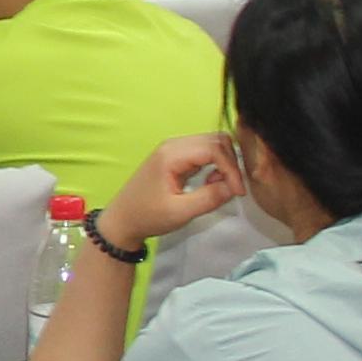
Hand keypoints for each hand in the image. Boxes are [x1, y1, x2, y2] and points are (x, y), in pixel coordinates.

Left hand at [99, 133, 243, 243]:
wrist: (122, 220)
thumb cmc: (147, 216)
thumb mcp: (180, 212)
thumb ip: (209, 198)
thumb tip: (234, 187)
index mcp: (171, 154)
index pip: (214, 148)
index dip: (231, 169)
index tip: (239, 192)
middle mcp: (174, 145)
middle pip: (216, 140)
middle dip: (230, 162)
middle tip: (231, 188)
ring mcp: (174, 149)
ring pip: (212, 144)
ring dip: (223, 163)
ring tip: (219, 187)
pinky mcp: (176, 157)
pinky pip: (204, 152)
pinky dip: (215, 165)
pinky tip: (210, 183)